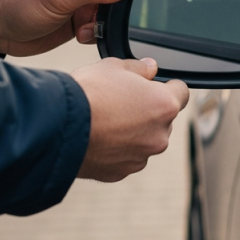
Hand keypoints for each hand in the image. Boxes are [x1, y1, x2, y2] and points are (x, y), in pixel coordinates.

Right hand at [72, 57, 189, 181]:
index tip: (154, 86)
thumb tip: (150, 68)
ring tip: (104, 121)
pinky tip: (97, 138)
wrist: (58, 127)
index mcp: (164, 105)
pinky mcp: (121, 172)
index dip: (167, 86)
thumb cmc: (87, 94)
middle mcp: (159, 135)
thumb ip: (139, 68)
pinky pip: (125, 157)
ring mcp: (141, 157)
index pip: (181, 92)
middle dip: (147, 111)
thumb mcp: (114, 67)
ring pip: (143, 140)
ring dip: (132, 132)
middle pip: (162, 119)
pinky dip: (116, 150)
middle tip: (120, 102)